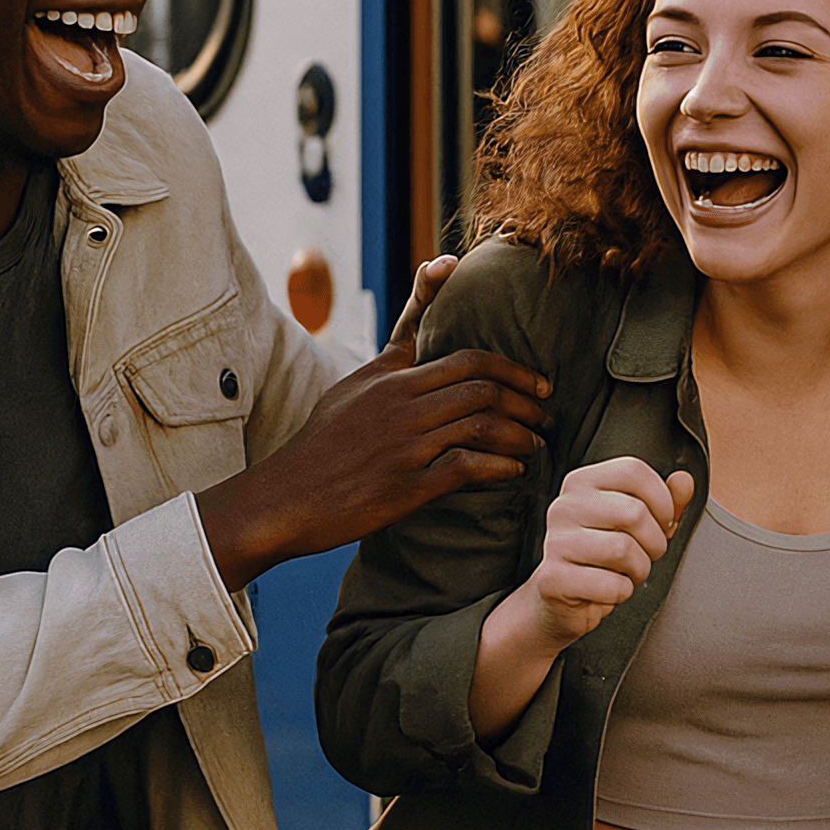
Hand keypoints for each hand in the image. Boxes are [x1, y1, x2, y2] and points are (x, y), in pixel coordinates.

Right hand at [196, 255, 549, 588]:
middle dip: (525, 398)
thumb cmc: (319, 445)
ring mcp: (403, 443)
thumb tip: (419, 331)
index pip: (463, 356)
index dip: (510, 365)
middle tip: (545, 413)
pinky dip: (500, 467)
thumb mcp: (350, 388)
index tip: (538, 379)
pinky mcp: (405, 484)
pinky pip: (467, 466)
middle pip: (481, 385)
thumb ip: (391, 359)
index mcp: (389, 378)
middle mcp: (399, 403)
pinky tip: (514, 473)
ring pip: (480, 422)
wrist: (283, 498)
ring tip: (535, 444)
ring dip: (519, 433)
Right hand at [509, 458, 698, 655]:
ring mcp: (556, 542)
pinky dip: (622, 592)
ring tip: (627, 572)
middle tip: (646, 553)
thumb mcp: (637, 524)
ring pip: (623, 550)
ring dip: (639, 569)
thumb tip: (684, 482)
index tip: (663, 520)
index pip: (633, 471)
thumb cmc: (602, 556)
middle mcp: (565, 507)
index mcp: (583, 483)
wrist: (562, 596)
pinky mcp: (554, 579)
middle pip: (634, 512)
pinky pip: (611, 585)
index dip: (662, 499)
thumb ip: (664, 501)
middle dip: (654, 542)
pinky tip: (609, 588)